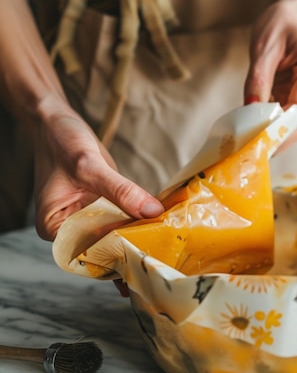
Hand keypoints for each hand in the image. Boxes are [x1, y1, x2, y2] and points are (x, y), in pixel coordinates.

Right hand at [33, 96, 162, 239]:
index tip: (149, 246)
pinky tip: (158, 216)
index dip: (120, 249)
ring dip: (138, 230)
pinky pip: (120, 216)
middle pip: (105, 245)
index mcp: (54, 227)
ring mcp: (86, 218)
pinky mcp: (100, 206)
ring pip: (116, 231)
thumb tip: (152, 212)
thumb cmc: (61, 141)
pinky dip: (137, 215)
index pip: (91, 249)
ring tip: (165, 233)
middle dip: (132, 242)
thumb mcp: (89, 166)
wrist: (57, 122)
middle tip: (164, 241)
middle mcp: (69, 228)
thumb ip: (120, 190)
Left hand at [244, 0, 296, 143]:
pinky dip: (268, 125)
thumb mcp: (264, 46)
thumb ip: (258, 78)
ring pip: (293, 124)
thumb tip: (251, 109)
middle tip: (250, 150)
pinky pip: (283, 116)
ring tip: (247, 144)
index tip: (258, 140)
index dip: (281, 129)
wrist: (291, 16)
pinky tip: (250, 131)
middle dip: (278, 138)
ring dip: (272, 135)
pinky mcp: (295, 96)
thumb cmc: (280, 24)